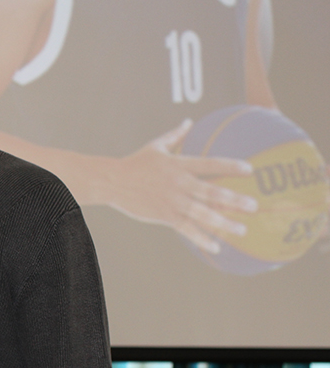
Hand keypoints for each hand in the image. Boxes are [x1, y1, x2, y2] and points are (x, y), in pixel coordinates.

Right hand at [99, 120, 258, 253]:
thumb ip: (175, 135)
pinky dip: (201, 238)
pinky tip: (216, 247)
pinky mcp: (165, 215)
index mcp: (180, 165)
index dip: (230, 166)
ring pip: (202, 213)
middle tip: (253, 206)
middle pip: (211, 192)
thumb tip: (189, 121)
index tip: (250, 170)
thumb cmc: (135, 163)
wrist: (113, 181)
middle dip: (234, 199)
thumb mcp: (156, 146)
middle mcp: (180, 184)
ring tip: (242, 229)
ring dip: (224, 222)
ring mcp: (173, 201)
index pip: (210, 164)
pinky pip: (187, 229)